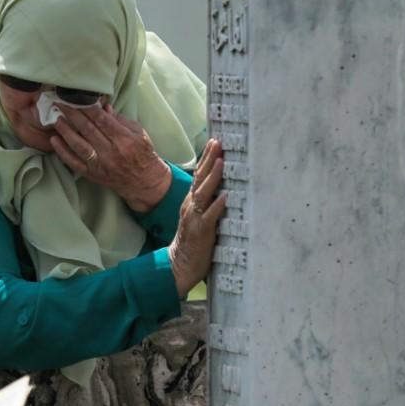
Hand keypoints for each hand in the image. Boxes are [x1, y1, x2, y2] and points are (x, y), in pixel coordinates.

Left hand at [49, 101, 172, 211]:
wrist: (143, 181)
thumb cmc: (142, 153)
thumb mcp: (138, 132)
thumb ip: (120, 119)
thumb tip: (103, 106)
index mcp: (124, 139)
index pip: (102, 120)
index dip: (87, 107)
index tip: (76, 98)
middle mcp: (111, 152)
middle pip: (88, 130)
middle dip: (73, 114)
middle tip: (61, 103)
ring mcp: (100, 164)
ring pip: (79, 146)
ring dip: (66, 131)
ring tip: (57, 119)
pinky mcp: (92, 174)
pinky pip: (74, 163)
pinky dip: (63, 152)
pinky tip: (55, 140)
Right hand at [168, 138, 226, 296]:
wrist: (179, 264)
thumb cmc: (194, 241)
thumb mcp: (199, 217)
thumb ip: (208, 202)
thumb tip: (223, 187)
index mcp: (192, 201)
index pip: (199, 175)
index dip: (206, 158)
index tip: (215, 141)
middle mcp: (191, 206)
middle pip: (200, 178)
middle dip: (209, 159)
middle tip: (218, 143)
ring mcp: (195, 218)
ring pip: (203, 194)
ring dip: (212, 177)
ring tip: (221, 162)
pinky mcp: (201, 231)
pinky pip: (209, 217)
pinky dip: (217, 206)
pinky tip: (224, 197)